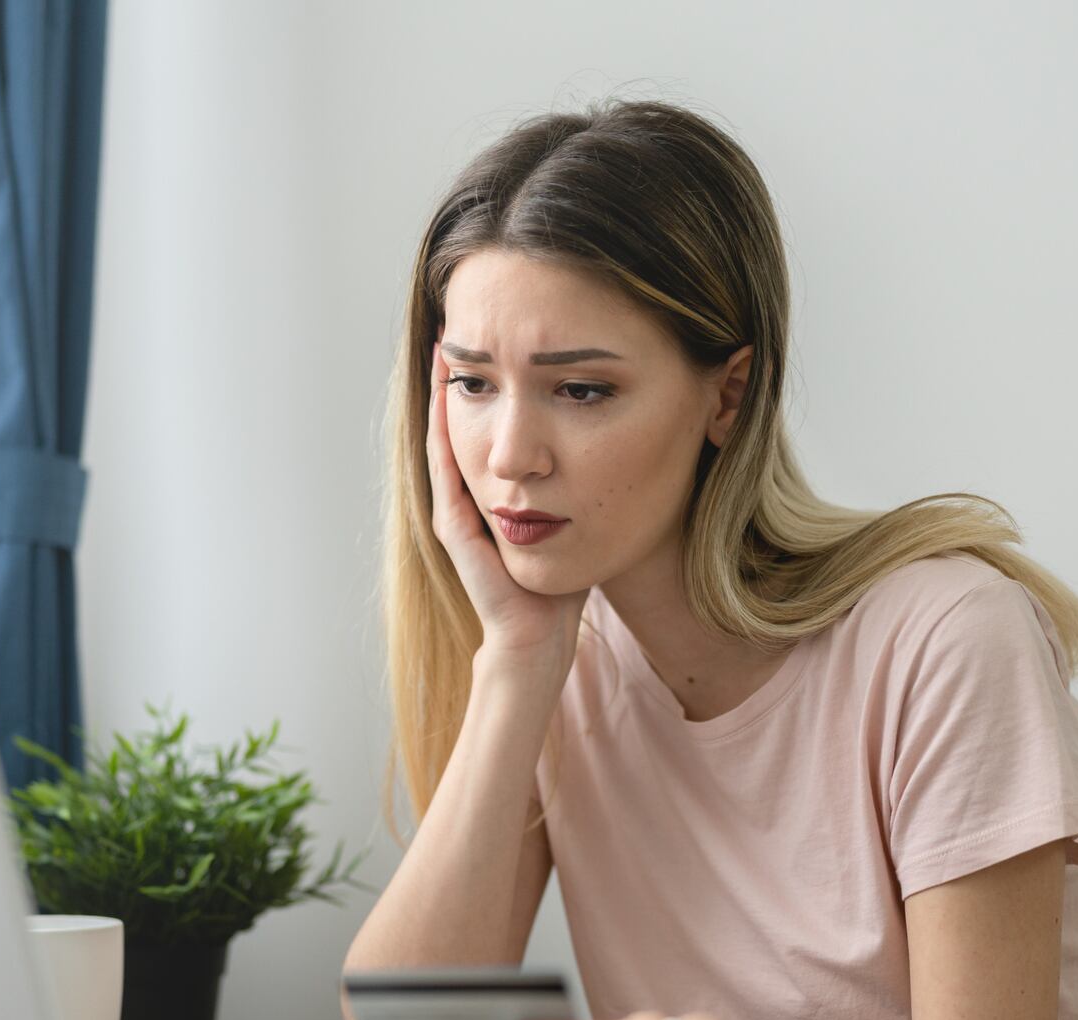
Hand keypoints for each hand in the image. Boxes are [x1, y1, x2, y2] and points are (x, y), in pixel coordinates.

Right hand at [426, 339, 587, 674]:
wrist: (540, 638)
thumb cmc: (565, 587)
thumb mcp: (580, 516)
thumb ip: (587, 479)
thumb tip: (634, 436)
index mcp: (497, 493)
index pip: (490, 425)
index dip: (492, 382)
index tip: (499, 334)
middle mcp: (470, 497)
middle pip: (463, 424)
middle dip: (464, 376)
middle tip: (459, 322)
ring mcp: (457, 512)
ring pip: (445, 439)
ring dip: (443, 394)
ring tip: (442, 346)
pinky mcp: (456, 531)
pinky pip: (445, 471)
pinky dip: (443, 433)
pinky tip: (448, 397)